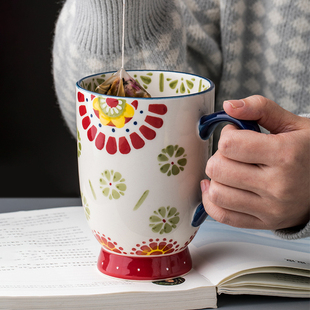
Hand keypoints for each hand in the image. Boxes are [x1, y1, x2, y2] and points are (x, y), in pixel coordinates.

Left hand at [201, 95, 309, 229]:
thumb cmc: (309, 152)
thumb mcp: (294, 124)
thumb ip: (260, 108)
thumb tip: (228, 106)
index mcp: (286, 154)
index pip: (229, 145)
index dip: (227, 135)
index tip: (236, 134)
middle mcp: (278, 185)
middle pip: (218, 169)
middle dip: (219, 155)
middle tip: (233, 153)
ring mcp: (271, 209)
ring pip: (217, 193)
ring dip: (216, 178)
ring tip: (229, 170)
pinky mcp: (264, 223)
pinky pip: (222, 216)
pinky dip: (211, 200)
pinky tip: (217, 187)